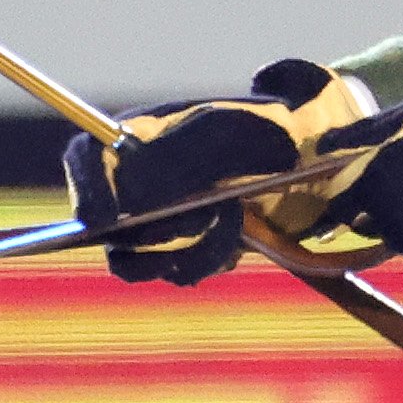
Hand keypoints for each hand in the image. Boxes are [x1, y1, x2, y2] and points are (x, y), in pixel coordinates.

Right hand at [63, 59, 368, 285]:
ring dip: (183, 248)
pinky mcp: (188, 249)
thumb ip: (171, 158)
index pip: (84, 160)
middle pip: (105, 225)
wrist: (319, 159)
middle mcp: (139, 182)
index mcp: (136, 138)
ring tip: (232, 218)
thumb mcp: (224, 131)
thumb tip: (127, 197)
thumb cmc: (269, 130)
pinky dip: (207, 259)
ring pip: (137, 260)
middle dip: (150, 228)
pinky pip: (177, 272)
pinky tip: (240, 231)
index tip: (98, 217)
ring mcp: (161, 219)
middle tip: (202, 214)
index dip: (83, 189)